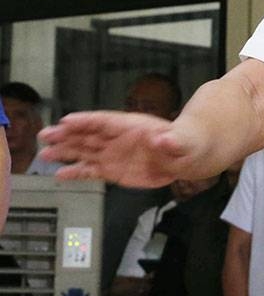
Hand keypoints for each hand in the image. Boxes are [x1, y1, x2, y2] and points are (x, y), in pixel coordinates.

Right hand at [39, 112, 203, 186]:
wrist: (187, 157)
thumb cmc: (186, 143)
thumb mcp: (182, 141)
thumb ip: (171, 141)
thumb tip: (164, 139)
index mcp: (133, 127)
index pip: (104, 121)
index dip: (85, 120)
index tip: (66, 121)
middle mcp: (118, 139)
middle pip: (87, 134)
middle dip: (67, 134)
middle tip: (47, 135)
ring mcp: (114, 154)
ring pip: (84, 151)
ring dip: (65, 152)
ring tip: (45, 154)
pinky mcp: (114, 170)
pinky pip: (91, 171)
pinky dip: (75, 173)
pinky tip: (60, 174)